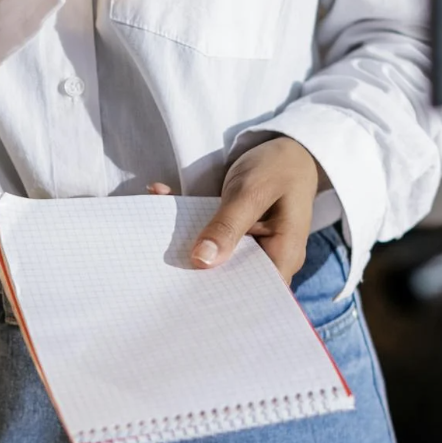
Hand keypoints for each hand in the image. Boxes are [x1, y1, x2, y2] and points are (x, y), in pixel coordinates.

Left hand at [162, 138, 323, 282]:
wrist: (287, 146)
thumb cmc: (280, 167)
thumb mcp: (253, 192)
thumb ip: (228, 226)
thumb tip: (202, 261)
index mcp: (283, 255)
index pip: (254, 292)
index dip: (223, 297)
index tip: (187, 294)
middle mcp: (267, 257)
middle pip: (231, 278)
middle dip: (197, 272)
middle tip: (161, 269)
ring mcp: (249, 245)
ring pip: (216, 255)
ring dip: (186, 241)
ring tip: (153, 234)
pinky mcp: (234, 231)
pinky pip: (209, 233)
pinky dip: (187, 217)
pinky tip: (161, 195)